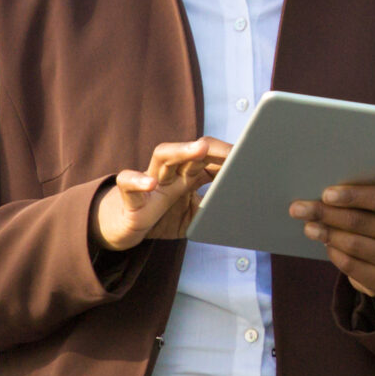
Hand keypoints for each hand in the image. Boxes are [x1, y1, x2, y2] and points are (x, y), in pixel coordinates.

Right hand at [91, 138, 231, 252]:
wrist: (126, 227)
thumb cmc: (162, 217)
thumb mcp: (194, 216)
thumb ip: (212, 210)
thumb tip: (240, 210)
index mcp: (186, 176)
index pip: (207, 159)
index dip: (226, 157)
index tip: (249, 157)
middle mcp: (170, 173)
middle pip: (189, 150)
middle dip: (211, 148)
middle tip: (233, 150)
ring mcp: (150, 181)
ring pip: (162, 156)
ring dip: (182, 150)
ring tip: (200, 148)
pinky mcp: (130, 196)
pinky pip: (128, 182)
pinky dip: (138, 180)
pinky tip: (150, 183)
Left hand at [288, 185, 374, 298]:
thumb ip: (363, 195)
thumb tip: (323, 195)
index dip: (352, 196)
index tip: (326, 194)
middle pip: (362, 222)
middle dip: (327, 214)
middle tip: (300, 209)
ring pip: (354, 244)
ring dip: (326, 234)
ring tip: (308, 226)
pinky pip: (352, 266)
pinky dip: (334, 253)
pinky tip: (325, 244)